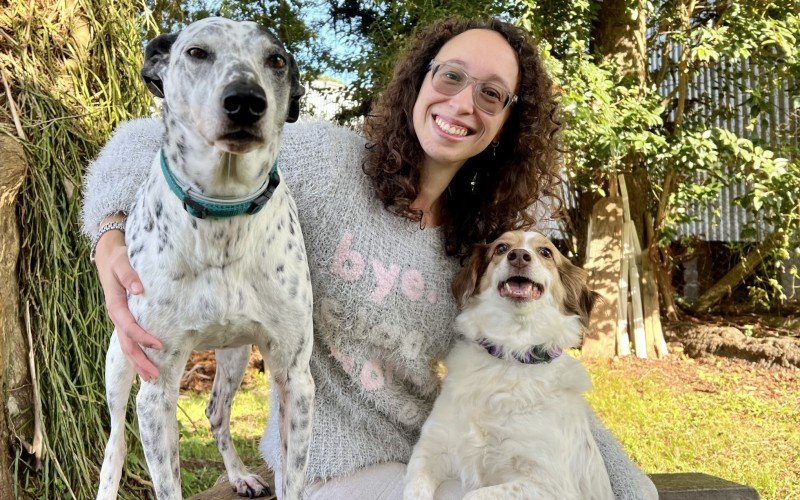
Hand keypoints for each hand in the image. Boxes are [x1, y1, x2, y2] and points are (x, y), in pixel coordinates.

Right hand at [95, 215, 161, 380]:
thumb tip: (139, 289)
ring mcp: (119, 319)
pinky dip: (137, 353)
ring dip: (138, 362)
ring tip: (151, 377)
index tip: (159, 346)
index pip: (129, 326)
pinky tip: (146, 363)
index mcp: (115, 304)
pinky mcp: (124, 319)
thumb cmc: (118, 259)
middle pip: (127, 344)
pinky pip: (129, 340)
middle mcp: (116, 315)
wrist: (108, 256)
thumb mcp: (123, 262)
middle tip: (154, 376)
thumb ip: (130, 275)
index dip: (143, 337)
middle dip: (140, 360)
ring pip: (126, 346)